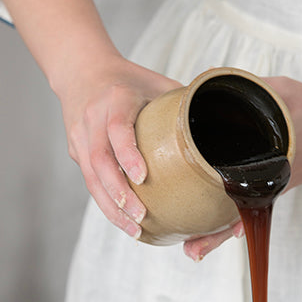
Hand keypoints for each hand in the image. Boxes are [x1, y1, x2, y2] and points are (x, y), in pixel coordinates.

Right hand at [58, 54, 178, 237]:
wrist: (83, 71)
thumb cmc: (130, 80)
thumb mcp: (157, 83)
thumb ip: (184, 103)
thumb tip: (225, 124)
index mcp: (116, 99)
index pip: (117, 128)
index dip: (128, 154)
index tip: (142, 177)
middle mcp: (93, 118)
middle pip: (100, 161)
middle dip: (118, 193)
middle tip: (141, 217)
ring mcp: (80, 137)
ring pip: (91, 179)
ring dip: (112, 208)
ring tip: (135, 230)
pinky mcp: (76, 153)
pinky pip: (91, 182)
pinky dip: (107, 204)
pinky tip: (125, 221)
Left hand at [183, 76, 301, 260]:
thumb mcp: (280, 91)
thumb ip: (244, 88)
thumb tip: (202, 87)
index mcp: (268, 166)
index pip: (235, 194)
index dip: (217, 215)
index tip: (194, 231)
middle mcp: (269, 183)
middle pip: (234, 216)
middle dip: (211, 235)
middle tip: (188, 251)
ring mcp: (273, 186)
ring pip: (242, 215)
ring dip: (219, 232)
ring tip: (192, 250)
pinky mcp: (277, 183)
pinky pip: (253, 203)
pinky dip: (236, 218)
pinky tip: (228, 230)